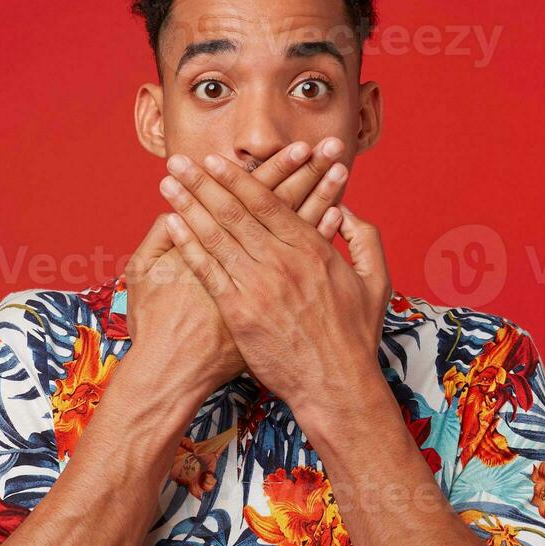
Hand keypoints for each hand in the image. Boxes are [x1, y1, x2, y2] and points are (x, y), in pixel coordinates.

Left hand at [157, 151, 391, 408]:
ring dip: (189, 205)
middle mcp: (282, 261)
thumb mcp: (375, 281)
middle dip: (203, 182)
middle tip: (180, 160)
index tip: (216, 161)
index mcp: (312, 249)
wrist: (337, 386)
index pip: (267, 202)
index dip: (237, 178)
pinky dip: (188, 244)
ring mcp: (258, 286)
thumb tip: (347, 210)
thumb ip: (365, 239)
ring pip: (216, 236)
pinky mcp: (240, 312)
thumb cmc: (356, 337)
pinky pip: (208, 270)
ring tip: (169, 183)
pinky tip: (172, 224)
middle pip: (234, 212)